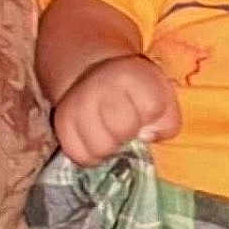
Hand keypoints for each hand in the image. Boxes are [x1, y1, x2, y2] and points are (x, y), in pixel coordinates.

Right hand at [53, 55, 181, 165]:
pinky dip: (91, 155)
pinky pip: (78, 155)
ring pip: (99, 148)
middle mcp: (100, 86)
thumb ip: (166, 121)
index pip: (152, 107)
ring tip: (112, 135)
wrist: (95, 73)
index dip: (153, 117)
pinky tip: (97, 141)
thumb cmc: (137, 92)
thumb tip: (145, 137)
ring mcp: (77, 104)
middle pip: (123, 130)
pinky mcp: (61, 123)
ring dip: (110, 148)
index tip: (147, 111)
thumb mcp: (163, 97)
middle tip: (127, 126)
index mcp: (132, 74)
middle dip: (130, 133)